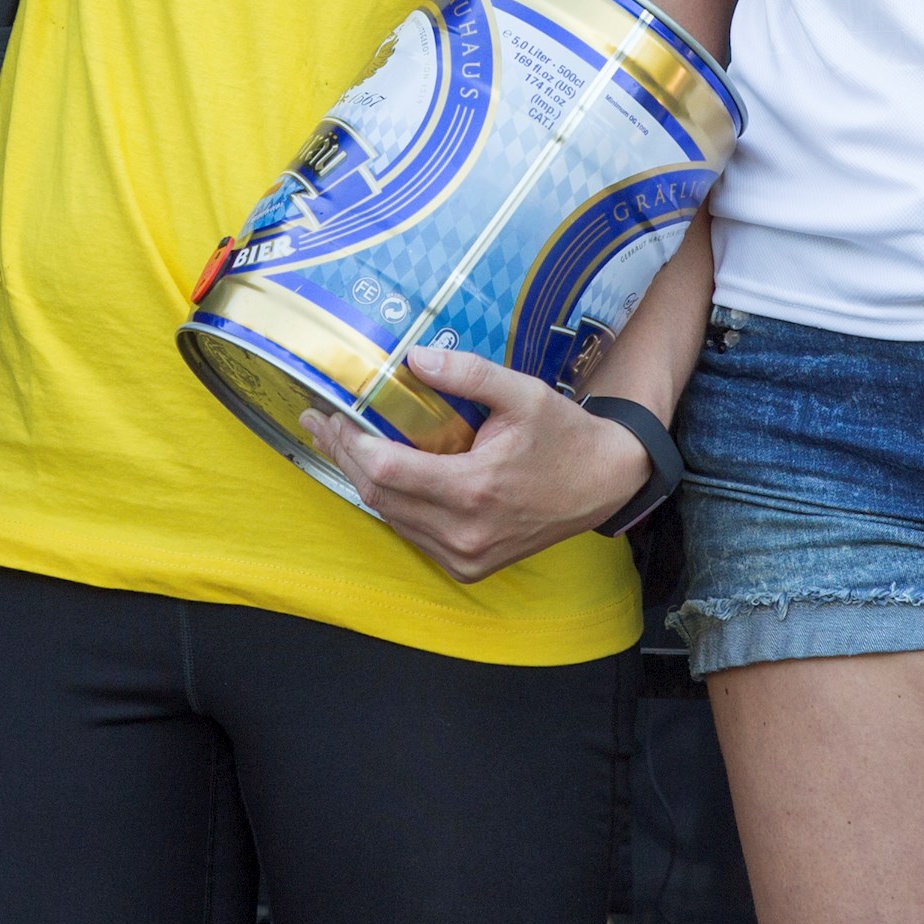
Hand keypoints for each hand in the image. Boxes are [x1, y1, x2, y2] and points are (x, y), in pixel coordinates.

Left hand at [305, 348, 651, 583]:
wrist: (602, 484)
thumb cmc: (563, 436)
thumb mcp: (524, 393)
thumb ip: (469, 374)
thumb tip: (413, 356)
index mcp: (476, 490)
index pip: (388, 471)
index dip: (352, 443)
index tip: (333, 414)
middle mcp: (464, 532)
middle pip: (378, 496)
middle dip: (344, 456)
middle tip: (320, 422)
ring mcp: (464, 556)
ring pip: (390, 518)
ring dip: (361, 480)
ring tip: (340, 442)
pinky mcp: (467, 566)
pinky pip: (411, 533)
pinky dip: (389, 503)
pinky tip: (377, 473)